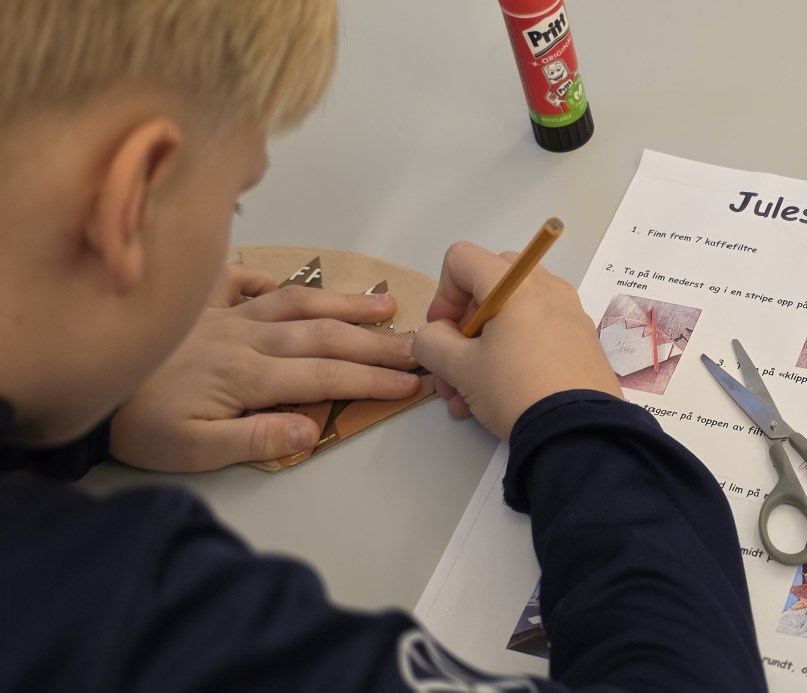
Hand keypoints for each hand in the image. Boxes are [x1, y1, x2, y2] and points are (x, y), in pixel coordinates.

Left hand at [109, 263, 423, 471]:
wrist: (81, 394)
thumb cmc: (137, 428)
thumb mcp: (195, 452)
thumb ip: (256, 439)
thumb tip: (311, 430)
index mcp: (246, 376)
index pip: (325, 376)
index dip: (373, 379)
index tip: (412, 382)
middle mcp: (242, 338)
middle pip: (323, 336)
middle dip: (376, 341)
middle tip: (418, 345)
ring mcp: (220, 317)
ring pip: (294, 303)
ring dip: (342, 303)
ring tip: (382, 304)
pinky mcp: (196, 306)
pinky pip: (238, 282)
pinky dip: (267, 279)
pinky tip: (288, 284)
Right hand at [413, 241, 619, 438]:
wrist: (580, 433)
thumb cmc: (516, 390)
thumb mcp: (461, 369)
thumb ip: (432, 342)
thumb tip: (433, 336)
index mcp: (517, 285)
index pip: (463, 259)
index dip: (443, 294)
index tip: (442, 333)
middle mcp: (548, 289)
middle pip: (490, 284)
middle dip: (465, 322)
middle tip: (456, 361)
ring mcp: (571, 313)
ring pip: (514, 314)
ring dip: (483, 348)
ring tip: (467, 396)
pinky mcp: (583, 340)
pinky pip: (538, 333)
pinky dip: (514, 354)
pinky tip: (498, 398)